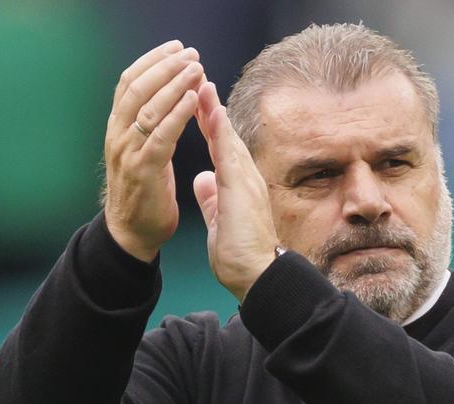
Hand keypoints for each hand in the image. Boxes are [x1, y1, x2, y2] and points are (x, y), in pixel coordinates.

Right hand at [103, 41, 204, 261]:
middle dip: (165, 67)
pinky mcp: (143, 170)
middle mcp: (118, 135)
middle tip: (190, 54)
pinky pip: (161, 136)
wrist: (131, 233)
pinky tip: (193, 101)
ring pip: (148, 108)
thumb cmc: (142, 192)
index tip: (176, 48)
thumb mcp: (142, 151)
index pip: (130, 82)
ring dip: (174, 85)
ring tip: (196, 70)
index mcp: (118, 127)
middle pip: (137, 88)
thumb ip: (150, 127)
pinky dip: (177, 115)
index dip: (152, 61)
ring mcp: (128, 152)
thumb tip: (166, 100)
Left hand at [192, 81, 279, 301]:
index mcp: (237, 187)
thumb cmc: (241, 257)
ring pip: (227, 137)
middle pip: (225, 136)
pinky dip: (220, 131)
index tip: (195, 102)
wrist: (258, 276)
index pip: (220, 148)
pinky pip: (229, 154)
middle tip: (196, 77)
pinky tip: (212, 110)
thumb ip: (211, 200)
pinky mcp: (241, 189)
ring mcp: (246, 181)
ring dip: (214, 109)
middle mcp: (245, 179)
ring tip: (201, 81)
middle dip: (209, 107)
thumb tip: (201, 181)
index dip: (208, 124)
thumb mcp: (218, 222)